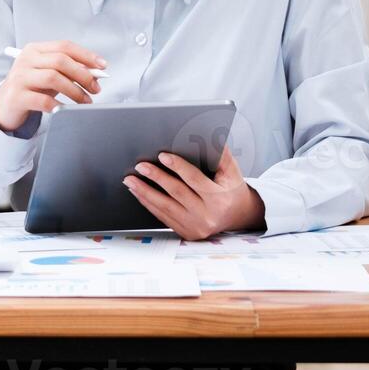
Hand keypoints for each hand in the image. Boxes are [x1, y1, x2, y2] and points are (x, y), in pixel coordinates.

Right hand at [0, 40, 105, 131]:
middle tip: (95, 87)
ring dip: (75, 90)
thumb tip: (96, 71)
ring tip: (85, 100)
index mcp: (34, 49)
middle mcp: (25, 60)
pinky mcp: (17, 96)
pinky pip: (44, 100)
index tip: (102, 66)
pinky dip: (60, 105)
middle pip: (60, 61)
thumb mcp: (50, 74)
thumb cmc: (33, 87)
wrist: (6, 105)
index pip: (64, 46)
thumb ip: (70, 70)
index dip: (86, 55)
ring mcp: (19, 77)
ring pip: (53, 78)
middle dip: (83, 74)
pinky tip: (66, 109)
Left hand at [122, 146, 265, 240]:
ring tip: (130, 179)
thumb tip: (209, 136)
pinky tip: (137, 192)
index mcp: (219, 199)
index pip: (194, 179)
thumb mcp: (232, 173)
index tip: (162, 155)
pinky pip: (163, 217)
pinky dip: (148, 203)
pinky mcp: (186, 233)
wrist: (238, 217)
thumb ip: (222, 155)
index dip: (178, 166)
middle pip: (176, 193)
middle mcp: (207, 215)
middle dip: (156, 177)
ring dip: (144, 192)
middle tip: (140, 166)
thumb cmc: (231, 190)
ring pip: (165, 207)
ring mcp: (195, 227)